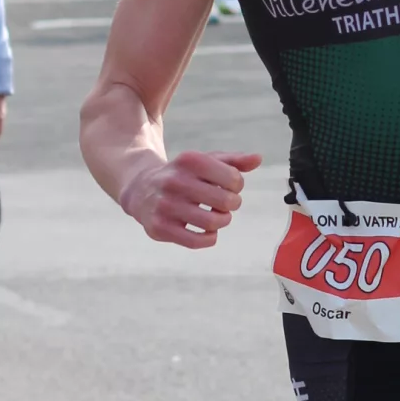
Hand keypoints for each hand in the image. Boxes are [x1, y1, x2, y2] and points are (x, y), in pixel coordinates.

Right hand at [120, 150, 261, 249]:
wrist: (142, 189)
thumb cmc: (183, 175)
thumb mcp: (205, 161)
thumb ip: (233, 161)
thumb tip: (257, 159)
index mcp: (190, 160)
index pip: (233, 178)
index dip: (237, 186)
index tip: (228, 186)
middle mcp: (175, 181)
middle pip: (226, 201)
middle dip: (232, 204)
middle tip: (225, 204)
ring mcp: (166, 205)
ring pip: (212, 223)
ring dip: (221, 222)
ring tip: (217, 217)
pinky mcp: (160, 227)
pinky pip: (196, 241)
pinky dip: (209, 238)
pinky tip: (207, 232)